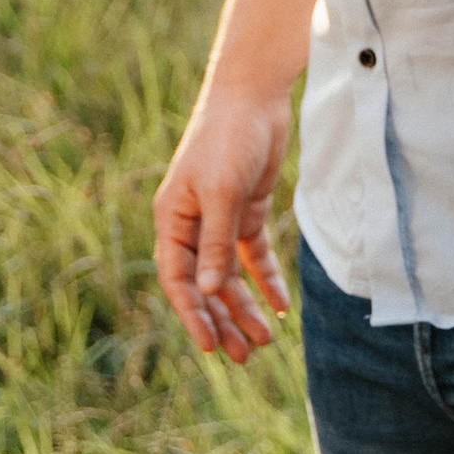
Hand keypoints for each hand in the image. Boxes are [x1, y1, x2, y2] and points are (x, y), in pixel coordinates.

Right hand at [154, 81, 292, 362]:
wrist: (253, 96)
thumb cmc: (227, 139)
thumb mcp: (222, 193)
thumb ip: (216, 243)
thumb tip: (210, 291)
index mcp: (173, 219)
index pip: (178, 279)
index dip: (192, 314)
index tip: (211, 347)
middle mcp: (192, 224)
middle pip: (205, 284)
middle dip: (222, 320)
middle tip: (242, 357)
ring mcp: (220, 219)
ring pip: (229, 276)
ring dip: (245, 306)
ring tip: (265, 341)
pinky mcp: (246, 211)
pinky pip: (252, 256)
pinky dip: (265, 280)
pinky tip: (281, 305)